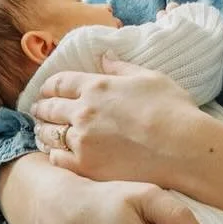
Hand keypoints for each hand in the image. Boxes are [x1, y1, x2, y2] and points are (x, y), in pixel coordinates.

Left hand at [32, 59, 201, 184]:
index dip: (49, 86)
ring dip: (44, 131)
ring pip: (49, 134)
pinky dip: (54, 155)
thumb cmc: (173, 110)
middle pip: (49, 107)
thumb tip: (105, 56)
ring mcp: (82, 141)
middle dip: (42, 107)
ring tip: (46, 132)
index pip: (59, 83)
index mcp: (97, 86)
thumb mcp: (150, 78)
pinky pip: (57, 159)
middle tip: (39, 110)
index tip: (46, 91)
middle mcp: (83, 111)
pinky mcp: (86, 166)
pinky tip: (59, 154)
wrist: (183, 149)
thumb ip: (122, 67)